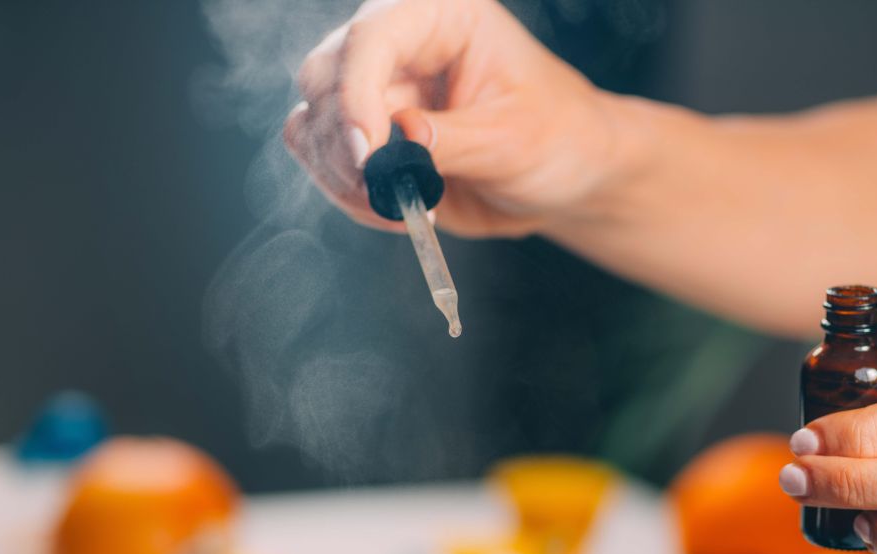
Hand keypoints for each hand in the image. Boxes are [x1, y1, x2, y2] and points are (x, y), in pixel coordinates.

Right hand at [284, 0, 625, 236]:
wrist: (564, 178)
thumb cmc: (557, 138)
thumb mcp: (515, 138)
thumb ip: (454, 139)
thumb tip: (399, 140)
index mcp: (438, 16)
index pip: (371, 39)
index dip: (357, 95)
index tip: (369, 155)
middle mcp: (397, 46)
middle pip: (323, 77)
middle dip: (343, 143)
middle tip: (383, 191)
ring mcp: (376, 93)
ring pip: (311, 123)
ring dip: (341, 176)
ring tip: (399, 207)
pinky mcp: (369, 141)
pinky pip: (325, 165)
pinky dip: (349, 196)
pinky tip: (398, 211)